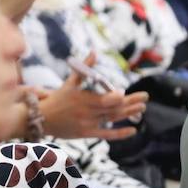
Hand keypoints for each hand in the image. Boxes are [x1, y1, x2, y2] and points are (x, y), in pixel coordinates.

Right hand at [34, 67, 148, 140]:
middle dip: (130, 102)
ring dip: (128, 113)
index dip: (115, 97)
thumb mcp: (69, 82)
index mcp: (82, 98)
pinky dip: (120, 134)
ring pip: (112, 119)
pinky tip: (133, 130)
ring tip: (142, 107)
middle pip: (112, 108)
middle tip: (145, 97)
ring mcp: (87, 124)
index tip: (123, 92)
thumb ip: (84, 68)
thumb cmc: (57, 98)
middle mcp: (86, 112)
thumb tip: (94, 51)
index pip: (103, 99)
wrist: (42, 118)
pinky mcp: (87, 134)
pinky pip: (106, 135)